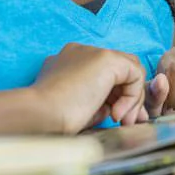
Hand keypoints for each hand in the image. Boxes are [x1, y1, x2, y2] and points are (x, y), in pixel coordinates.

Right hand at [32, 43, 148, 133]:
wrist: (39, 113)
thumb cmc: (51, 118)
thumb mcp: (77, 109)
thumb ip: (96, 104)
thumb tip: (113, 108)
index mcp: (70, 61)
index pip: (102, 75)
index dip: (114, 97)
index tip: (116, 118)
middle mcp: (83, 52)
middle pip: (118, 70)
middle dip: (127, 97)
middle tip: (127, 121)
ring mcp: (95, 52)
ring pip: (129, 70)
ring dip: (131, 98)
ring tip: (121, 120)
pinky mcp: (107, 59)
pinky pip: (134, 73)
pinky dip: (131, 95)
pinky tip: (116, 113)